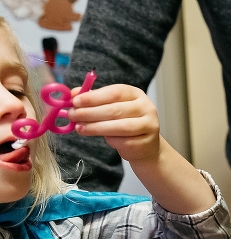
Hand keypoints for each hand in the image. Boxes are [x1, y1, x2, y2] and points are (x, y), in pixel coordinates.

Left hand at [68, 84, 214, 214]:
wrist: (145, 146)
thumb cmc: (125, 123)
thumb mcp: (111, 107)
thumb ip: (93, 100)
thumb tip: (72, 94)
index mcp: (136, 94)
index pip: (114, 92)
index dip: (94, 97)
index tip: (75, 101)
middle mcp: (146, 107)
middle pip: (115, 110)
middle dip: (90, 113)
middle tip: (72, 116)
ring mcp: (149, 125)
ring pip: (119, 127)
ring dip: (95, 127)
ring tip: (80, 128)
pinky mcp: (146, 142)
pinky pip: (123, 141)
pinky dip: (109, 140)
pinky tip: (100, 138)